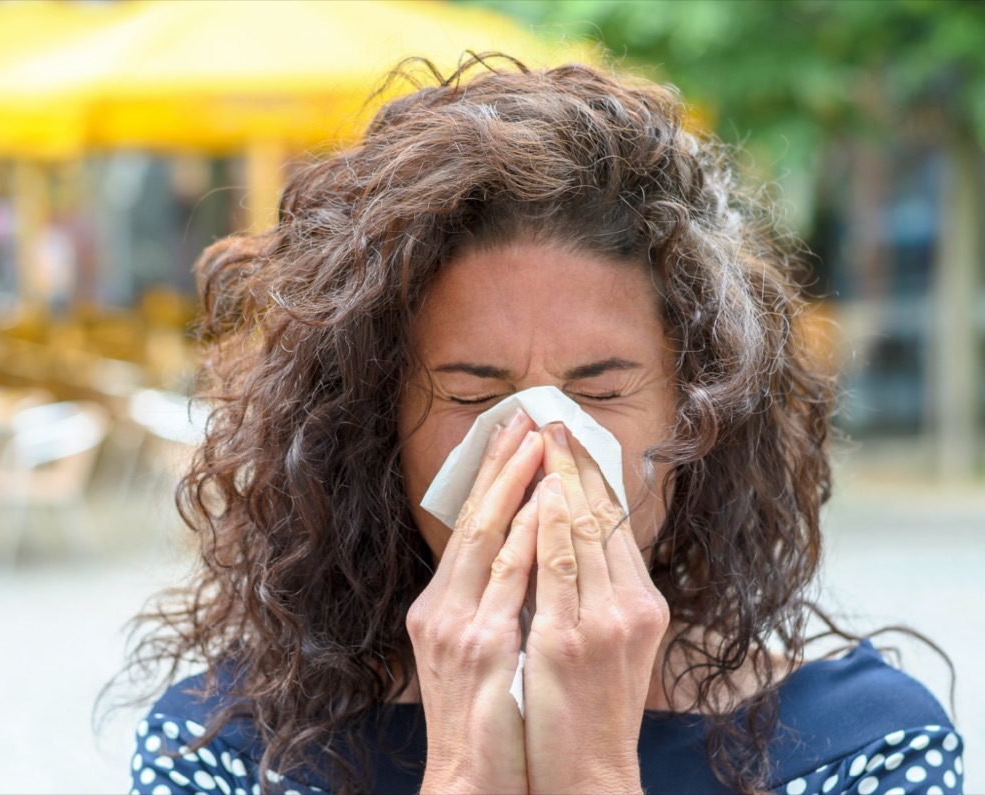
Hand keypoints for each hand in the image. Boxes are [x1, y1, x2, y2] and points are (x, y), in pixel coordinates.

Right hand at [407, 409, 542, 794]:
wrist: (472, 781)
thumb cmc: (488, 723)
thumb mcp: (483, 654)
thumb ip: (496, 604)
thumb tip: (528, 557)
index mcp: (442, 606)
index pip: (470, 526)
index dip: (493, 477)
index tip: (516, 436)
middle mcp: (442, 608)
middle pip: (473, 519)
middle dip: (502, 465)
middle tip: (526, 417)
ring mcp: (458, 626)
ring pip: (487, 538)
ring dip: (515, 486)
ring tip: (538, 443)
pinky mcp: (482, 648)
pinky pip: (507, 580)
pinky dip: (524, 536)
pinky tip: (540, 505)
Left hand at [522, 423, 669, 793]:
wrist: (586, 776)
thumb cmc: (586, 712)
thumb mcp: (604, 646)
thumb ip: (593, 594)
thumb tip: (567, 542)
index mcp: (641, 605)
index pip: (617, 525)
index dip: (593, 476)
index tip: (573, 437)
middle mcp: (631, 607)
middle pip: (604, 518)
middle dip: (578, 463)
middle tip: (556, 417)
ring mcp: (603, 623)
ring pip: (585, 531)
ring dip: (562, 478)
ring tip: (544, 435)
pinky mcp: (571, 641)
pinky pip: (560, 566)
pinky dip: (551, 523)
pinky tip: (541, 490)